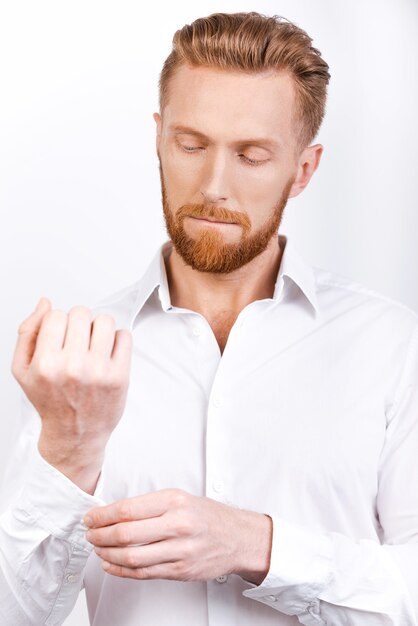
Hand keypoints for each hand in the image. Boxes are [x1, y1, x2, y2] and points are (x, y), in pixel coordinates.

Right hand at [11, 298, 132, 491]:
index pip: (56, 315)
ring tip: (93, 345)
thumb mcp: (23, 370)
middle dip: (79, 324)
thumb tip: (45, 303)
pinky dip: (117, 340)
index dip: (59, 323)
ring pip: (105, 320)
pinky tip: (106, 354)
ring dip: (99, 328)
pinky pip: (124, 336)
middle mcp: (72, 367)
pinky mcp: (120, 376)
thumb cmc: (50, 401)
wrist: (75, 434)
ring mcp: (98, 372)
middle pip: (81, 313)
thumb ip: (27, 332)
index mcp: (46, 364)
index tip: (60, 338)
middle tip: (77, 342)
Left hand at [84, 489, 271, 584]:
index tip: (91, 517)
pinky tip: (111, 564)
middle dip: (99, 535)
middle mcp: (177, 524)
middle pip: (125, 534)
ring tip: (98, 548)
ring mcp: (179, 550)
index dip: (102, 515)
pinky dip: (120, 571)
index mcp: (174, 501)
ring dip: (107, 554)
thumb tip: (114, 512)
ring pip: (131, 557)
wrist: (238, 537)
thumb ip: (150, 505)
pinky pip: (142, 573)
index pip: (128, 509)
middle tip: (90, 533)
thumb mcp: (181, 498)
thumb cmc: (208, 516)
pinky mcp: (180, 571)